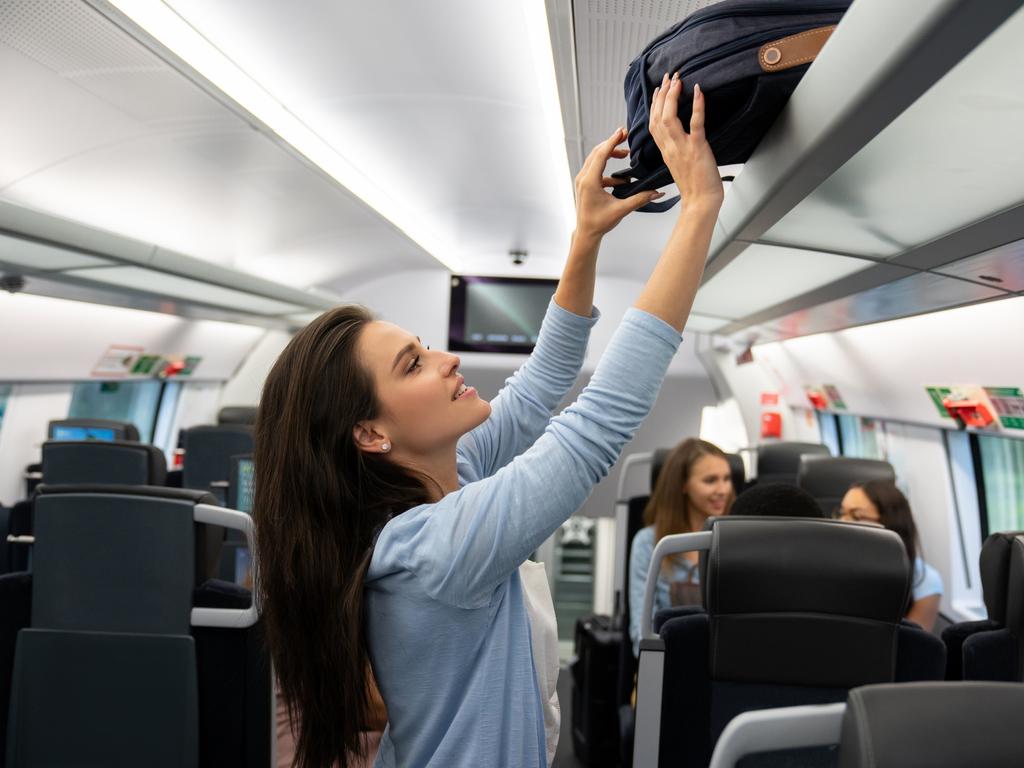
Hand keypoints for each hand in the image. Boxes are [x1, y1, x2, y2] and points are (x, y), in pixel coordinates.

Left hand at [574, 128, 665, 240]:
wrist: (586, 234)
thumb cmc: (599, 223)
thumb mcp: (621, 210)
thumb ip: (640, 199)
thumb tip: (657, 192)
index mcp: (589, 181)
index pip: (601, 155)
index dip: (612, 141)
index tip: (622, 132)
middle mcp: (583, 178)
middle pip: (597, 152)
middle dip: (611, 143)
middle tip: (625, 135)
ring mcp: (582, 180)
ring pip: (595, 159)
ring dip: (609, 154)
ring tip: (625, 153)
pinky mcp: (584, 184)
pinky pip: (595, 169)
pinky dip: (607, 168)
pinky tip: (621, 179)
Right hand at [649, 73, 723, 210]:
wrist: (700, 202)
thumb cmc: (695, 187)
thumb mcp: (680, 164)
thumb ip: (676, 149)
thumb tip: (680, 138)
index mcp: (665, 151)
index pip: (653, 124)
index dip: (654, 104)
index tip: (659, 89)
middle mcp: (669, 148)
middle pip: (658, 117)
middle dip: (662, 94)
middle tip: (669, 77)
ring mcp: (682, 148)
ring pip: (669, 119)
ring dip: (673, 97)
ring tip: (678, 80)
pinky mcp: (697, 149)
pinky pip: (695, 124)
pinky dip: (696, 106)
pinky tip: (698, 91)